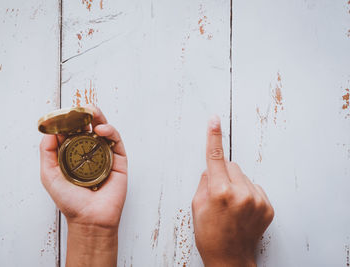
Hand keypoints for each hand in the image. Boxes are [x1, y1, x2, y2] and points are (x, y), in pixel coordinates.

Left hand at [40, 106, 126, 266]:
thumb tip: (49, 131)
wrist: (90, 218)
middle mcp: (90, 152)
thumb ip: (47, 152)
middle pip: (89, 126)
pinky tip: (101, 129)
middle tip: (81, 107)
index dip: (69, 119)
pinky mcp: (119, 160)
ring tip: (92, 110)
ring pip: (104, 129)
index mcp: (74, 154)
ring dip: (98, 117)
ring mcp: (105, 155)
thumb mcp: (50, 175)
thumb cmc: (70, 201)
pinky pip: (116, 141)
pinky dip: (110, 131)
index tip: (64, 112)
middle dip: (85, 114)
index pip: (72, 131)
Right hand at [192, 116, 273, 266]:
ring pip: (244, 176)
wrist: (229, 258)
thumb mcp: (196, 206)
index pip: (214, 158)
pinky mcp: (267, 206)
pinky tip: (242, 209)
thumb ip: (205, 182)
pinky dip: (248, 193)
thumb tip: (212, 169)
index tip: (214, 120)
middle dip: (223, 173)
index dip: (213, 137)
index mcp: (219, 192)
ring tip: (232, 205)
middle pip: (231, 165)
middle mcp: (240, 194)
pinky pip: (255, 187)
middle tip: (219, 194)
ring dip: (236, 184)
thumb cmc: (209, 234)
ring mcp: (257, 200)